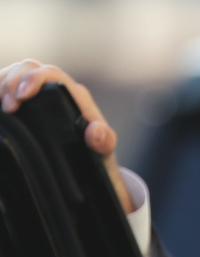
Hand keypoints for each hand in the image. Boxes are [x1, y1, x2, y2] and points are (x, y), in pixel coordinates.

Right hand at [0, 60, 133, 213]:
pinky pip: (5, 88)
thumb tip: (95, 132)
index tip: (22, 96)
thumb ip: (105, 140)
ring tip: (0, 107)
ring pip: (12, 74)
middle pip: (26, 69)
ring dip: (1, 85)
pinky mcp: (23, 102)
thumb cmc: (96, 150)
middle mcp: (53, 87)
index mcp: (72, 93)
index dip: (34, 79)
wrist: (87, 161)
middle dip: (12, 82)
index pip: (50, 74)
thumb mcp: (104, 148)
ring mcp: (36, 93)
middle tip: (7, 107)